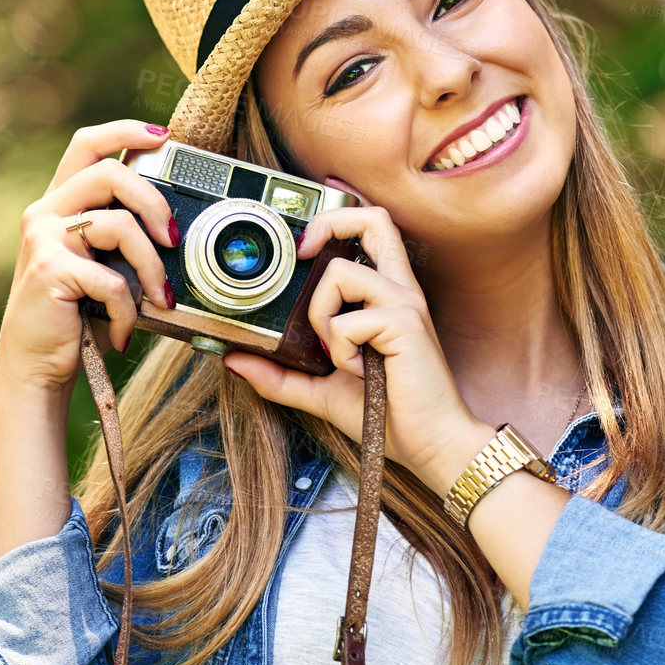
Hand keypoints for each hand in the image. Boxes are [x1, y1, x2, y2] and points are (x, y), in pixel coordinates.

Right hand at [0, 120, 180, 391]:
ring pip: (119, 224)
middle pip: (110, 173)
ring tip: (161, 299)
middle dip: (155, 203)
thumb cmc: (75, 316)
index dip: (126, 130)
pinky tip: (124, 332)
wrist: (33, 365)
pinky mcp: (50, 271)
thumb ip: (122, 237)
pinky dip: (127, 311)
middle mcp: (45, 213)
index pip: (88, 144)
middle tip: (175, 240)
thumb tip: (179, 226)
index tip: (165, 136)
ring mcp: (45, 239)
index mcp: (58, 203)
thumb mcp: (100, 266)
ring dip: (152, 267)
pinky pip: (111, 280)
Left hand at [221, 191, 490, 495]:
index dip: (334, 222)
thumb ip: (280, 375)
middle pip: (373, 219)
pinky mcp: (404, 325)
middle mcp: (399, 290)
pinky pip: (346, 323)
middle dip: (330, 223)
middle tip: (303, 255)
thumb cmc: (389, 416)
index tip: (303, 249)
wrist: (431, 446)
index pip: (371, 230)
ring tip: (337, 354)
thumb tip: (233, 360)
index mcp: (386, 296)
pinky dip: (340, 352)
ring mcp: (404, 304)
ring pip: (340, 274)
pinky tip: (360, 373)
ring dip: (322, 316)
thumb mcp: (321, 390)